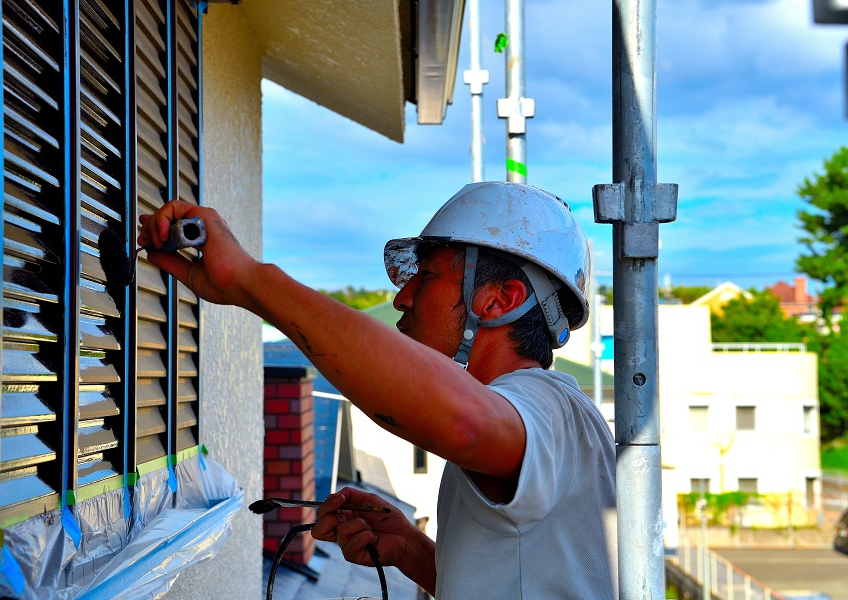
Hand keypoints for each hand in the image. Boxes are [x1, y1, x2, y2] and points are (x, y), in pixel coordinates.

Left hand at [137, 200, 258, 306]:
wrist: (240, 283)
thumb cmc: (225, 284)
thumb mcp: (189, 274)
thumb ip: (171, 263)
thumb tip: (153, 254)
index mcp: (202, 240)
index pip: (175, 227)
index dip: (156, 229)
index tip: (145, 239)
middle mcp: (203, 228)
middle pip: (169, 217)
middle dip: (150, 227)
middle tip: (144, 241)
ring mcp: (204, 221)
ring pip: (169, 209)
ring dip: (155, 224)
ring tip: (156, 242)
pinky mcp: (203, 216)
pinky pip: (174, 207)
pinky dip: (162, 219)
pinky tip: (163, 236)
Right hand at [311, 487, 417, 568]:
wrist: (404, 535)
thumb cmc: (388, 518)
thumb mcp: (368, 499)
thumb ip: (349, 494)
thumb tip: (333, 496)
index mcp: (343, 518)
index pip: (322, 515)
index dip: (327, 506)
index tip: (340, 499)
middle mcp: (341, 532)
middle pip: (318, 530)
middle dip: (330, 518)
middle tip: (346, 515)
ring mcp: (347, 545)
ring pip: (340, 531)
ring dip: (359, 524)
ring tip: (370, 527)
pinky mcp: (354, 555)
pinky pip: (352, 543)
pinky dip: (366, 536)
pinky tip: (374, 538)